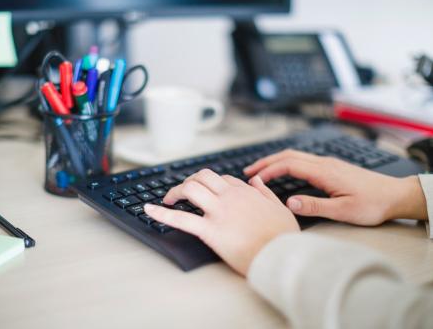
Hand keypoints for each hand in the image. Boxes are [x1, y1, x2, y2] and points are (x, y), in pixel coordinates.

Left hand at [144, 169, 299, 275]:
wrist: (281, 256)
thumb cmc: (282, 237)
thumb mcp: (280, 208)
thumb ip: (266, 192)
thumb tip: (256, 180)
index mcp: (246, 193)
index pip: (223, 179)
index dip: (212, 183)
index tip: (207, 192)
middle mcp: (229, 197)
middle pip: (202, 177)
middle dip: (190, 180)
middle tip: (183, 192)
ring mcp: (218, 212)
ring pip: (191, 189)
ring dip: (175, 191)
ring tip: (168, 199)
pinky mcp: (210, 231)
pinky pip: (181, 219)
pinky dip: (162, 213)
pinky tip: (149, 209)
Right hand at [244, 149, 426, 225]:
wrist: (395, 195)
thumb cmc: (372, 204)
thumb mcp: (344, 210)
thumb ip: (315, 206)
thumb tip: (289, 203)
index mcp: (324, 171)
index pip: (289, 164)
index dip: (268, 170)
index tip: (254, 179)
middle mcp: (324, 163)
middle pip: (288, 155)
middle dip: (266, 162)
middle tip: (248, 171)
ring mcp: (328, 163)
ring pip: (295, 155)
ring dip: (275, 161)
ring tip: (260, 171)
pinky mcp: (331, 167)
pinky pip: (303, 160)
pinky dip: (286, 163)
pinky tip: (283, 172)